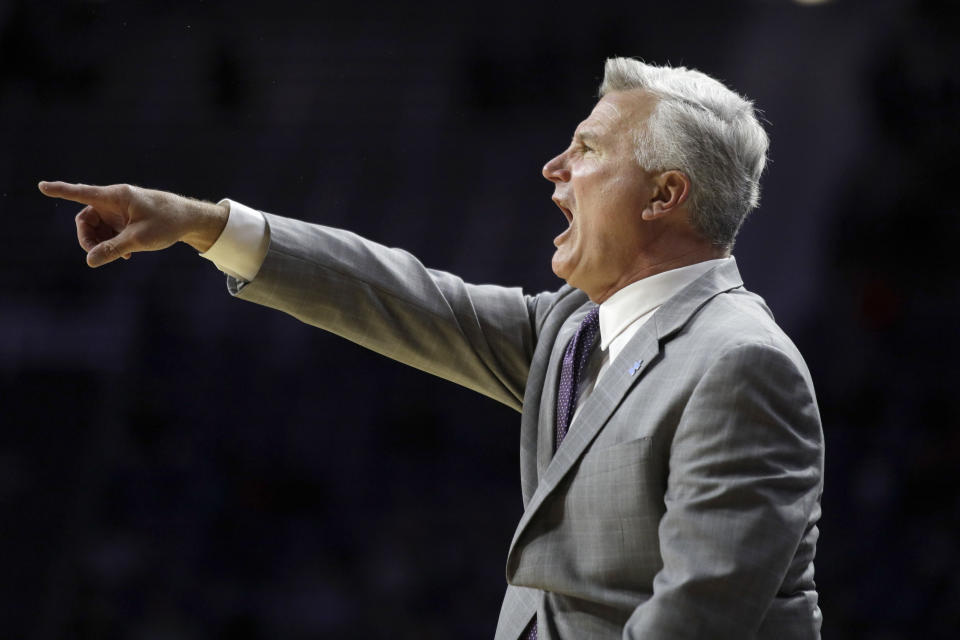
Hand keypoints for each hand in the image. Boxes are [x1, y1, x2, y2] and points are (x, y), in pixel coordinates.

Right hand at [38, 181, 228, 266]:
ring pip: (97, 226)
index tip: (42, 186)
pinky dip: (112, 242)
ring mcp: (120, 209)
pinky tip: (125, 256)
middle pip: (86, 217)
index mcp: (117, 196)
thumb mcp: (139, 240)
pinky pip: (109, 230)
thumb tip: (90, 260)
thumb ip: (113, 249)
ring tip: (119, 256)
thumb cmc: (167, 223)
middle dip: (87, 237)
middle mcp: (115, 200)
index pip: (82, 193)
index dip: (61, 191)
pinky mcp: (126, 218)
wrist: (190, 220)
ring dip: (101, 243)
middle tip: (96, 255)